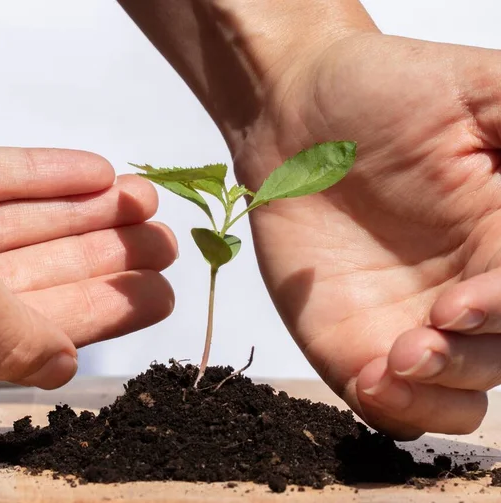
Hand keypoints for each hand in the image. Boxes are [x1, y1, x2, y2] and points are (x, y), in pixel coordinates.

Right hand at [0, 95, 175, 387]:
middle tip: (162, 248)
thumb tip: (56, 369)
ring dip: (84, 213)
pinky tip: (93, 174)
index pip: (22, 331)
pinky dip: (40, 175)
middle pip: (29, 276)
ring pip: (14, 225)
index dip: (98, 314)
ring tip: (144, 206)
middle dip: (103, 259)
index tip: (154, 297)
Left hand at [234, 33, 500, 437]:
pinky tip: (371, 375)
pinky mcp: (352, 338)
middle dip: (473, 355)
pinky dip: (393, 406)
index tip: (462, 302)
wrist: (291, 115)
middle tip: (430, 326)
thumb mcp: (475, 89)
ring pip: (458, 391)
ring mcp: (410, 319)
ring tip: (396, 359)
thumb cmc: (378, 90)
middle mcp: (467, 285)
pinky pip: (388, 400)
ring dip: (439, 391)